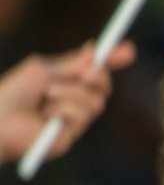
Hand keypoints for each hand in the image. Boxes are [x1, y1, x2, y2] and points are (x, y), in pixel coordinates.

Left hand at [0, 42, 136, 165]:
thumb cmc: (13, 93)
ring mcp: (74, 119)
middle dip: (98, 75)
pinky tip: (46, 116)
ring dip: (69, 93)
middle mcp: (74, 100)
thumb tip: (94, 49)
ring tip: (46, 96)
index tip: (128, 49)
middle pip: (104, 85)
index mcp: (66, 82)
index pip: (96, 70)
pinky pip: (82, 115)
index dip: (113, 59)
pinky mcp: (71, 135)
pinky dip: (63, 109)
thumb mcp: (43, 70)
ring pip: (95, 100)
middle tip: (87, 73)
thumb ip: (71, 63)